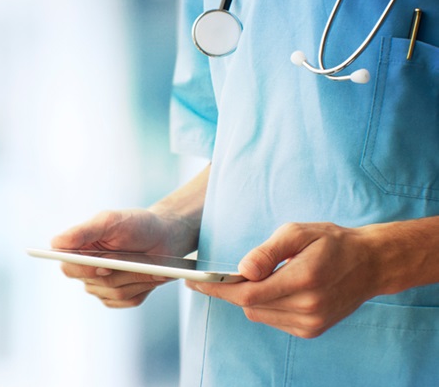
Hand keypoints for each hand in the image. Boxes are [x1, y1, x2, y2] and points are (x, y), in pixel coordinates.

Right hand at [51, 209, 189, 307]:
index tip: (104, 266)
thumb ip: (82, 231)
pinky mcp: (120, 297)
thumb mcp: (110, 221)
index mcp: (79, 250)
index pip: (68, 268)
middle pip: (94, 283)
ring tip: (150, 263)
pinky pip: (128, 299)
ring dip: (136, 277)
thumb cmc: (136, 225)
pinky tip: (151, 274)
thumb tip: (56, 243)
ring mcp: (103, 286)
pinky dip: (144, 285)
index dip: (84, 270)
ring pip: (115, 292)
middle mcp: (87, 270)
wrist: (164, 236)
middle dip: (120, 272)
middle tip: (136, 260)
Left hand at [186, 222, 385, 337]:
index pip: (248, 293)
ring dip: (249, 297)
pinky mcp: (311, 330)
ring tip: (259, 276)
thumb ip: (268, 251)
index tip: (193, 281)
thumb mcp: (298, 232)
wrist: (370, 264)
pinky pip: (272, 319)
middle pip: (249, 305)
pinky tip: (275, 289)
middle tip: (214, 276)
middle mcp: (307, 307)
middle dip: (229, 290)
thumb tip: (243, 268)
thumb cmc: (332, 242)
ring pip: (258, 314)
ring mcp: (310, 323)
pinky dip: (265, 305)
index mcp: (304, 280)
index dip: (217, 288)